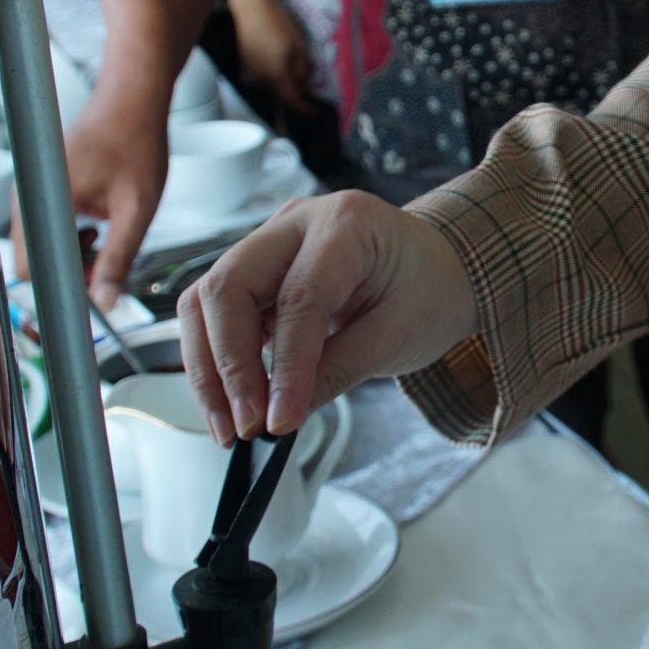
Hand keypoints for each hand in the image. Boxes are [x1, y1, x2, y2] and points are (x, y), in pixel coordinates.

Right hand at [13, 81, 169, 309]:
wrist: (131, 100)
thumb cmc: (134, 141)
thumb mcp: (135, 209)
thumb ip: (119, 258)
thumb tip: (106, 301)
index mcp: (43, 201)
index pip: (30, 268)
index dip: (62, 285)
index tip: (94, 285)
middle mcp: (28, 197)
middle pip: (35, 260)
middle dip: (71, 269)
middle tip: (107, 259)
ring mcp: (32, 192)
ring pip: (42, 245)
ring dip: (73, 253)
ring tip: (105, 236)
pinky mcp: (41, 188)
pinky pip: (47, 228)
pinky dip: (70, 237)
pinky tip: (96, 225)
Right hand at [180, 192, 477, 441]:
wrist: (442, 266)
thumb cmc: (430, 290)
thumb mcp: (398, 335)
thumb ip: (337, 371)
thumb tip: (280, 416)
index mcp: (346, 224)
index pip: (298, 297)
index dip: (284, 366)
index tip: (277, 421)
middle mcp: (296, 221)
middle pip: (229, 286)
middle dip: (227, 365)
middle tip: (245, 427)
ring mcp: (270, 241)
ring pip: (206, 298)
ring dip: (208, 367)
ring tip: (230, 427)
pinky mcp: (257, 270)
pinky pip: (216, 310)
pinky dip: (215, 358)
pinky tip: (231, 402)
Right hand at [227, 0, 317, 114]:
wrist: (247, 7)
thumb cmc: (276, 24)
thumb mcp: (299, 47)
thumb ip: (303, 70)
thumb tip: (304, 85)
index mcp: (276, 78)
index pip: (293, 102)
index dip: (306, 109)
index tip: (316, 111)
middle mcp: (261, 81)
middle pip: (281, 97)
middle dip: (295, 97)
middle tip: (308, 93)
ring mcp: (250, 72)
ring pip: (271, 87)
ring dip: (284, 87)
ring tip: (296, 78)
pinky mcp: (244, 64)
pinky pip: (262, 78)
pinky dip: (274, 77)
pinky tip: (281, 66)